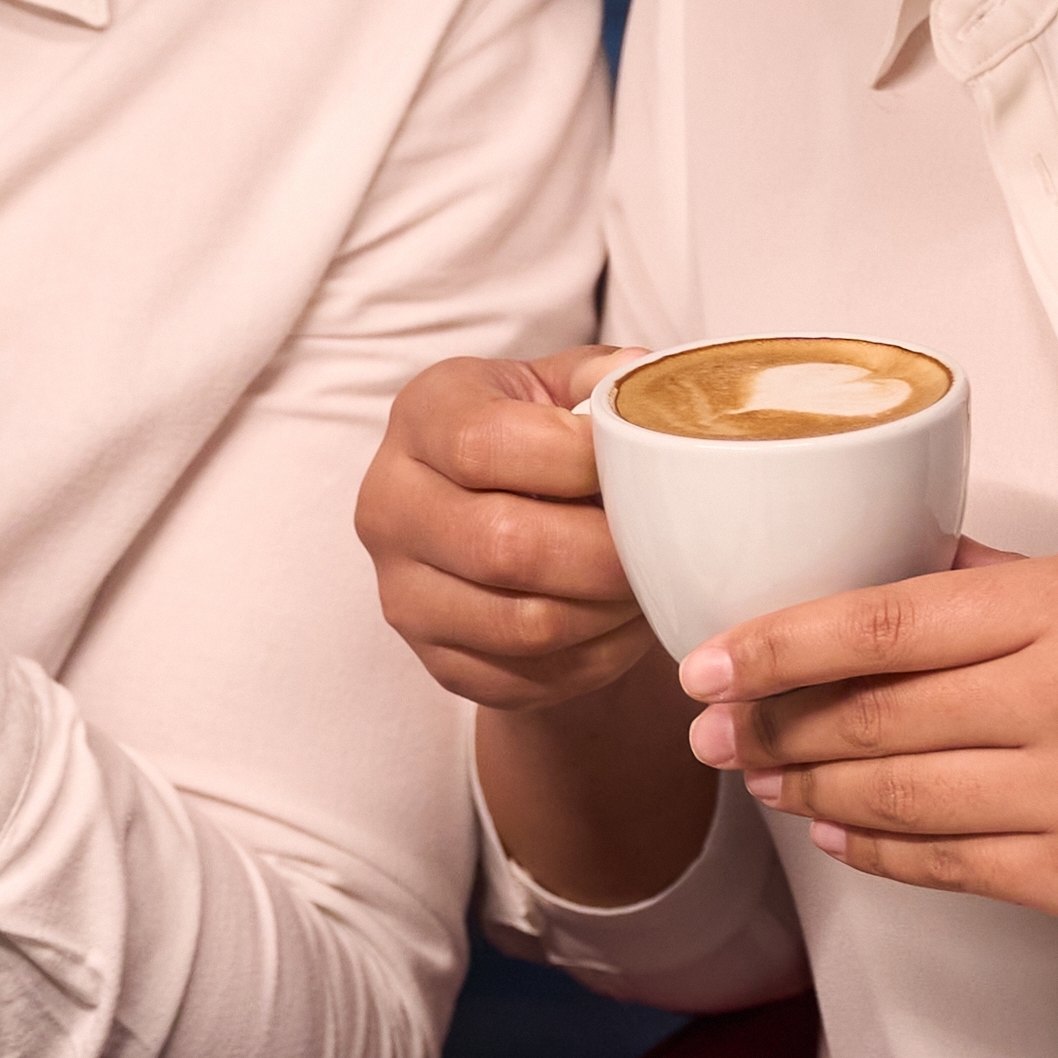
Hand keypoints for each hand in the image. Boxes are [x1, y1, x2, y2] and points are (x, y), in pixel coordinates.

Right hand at [353, 349, 665, 716]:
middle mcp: (388, 507)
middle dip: (606, 552)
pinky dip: (595, 658)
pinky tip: (624, 623)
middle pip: (503, 546)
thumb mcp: (561, 384)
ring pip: (521, 625)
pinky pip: (527, 679)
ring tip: (652, 583)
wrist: (494, 511)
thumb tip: (647, 382)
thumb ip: (603, 378)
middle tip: (668, 544)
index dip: (577, 460)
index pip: (483, 445)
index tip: (640, 464)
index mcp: (420, 419)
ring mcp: (403, 594)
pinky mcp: (436, 661)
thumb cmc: (540, 436)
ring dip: (607, 612)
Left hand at [692, 553, 1057, 951]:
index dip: (777, 645)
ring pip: (893, 799)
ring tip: (759, 778)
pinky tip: (836, 836)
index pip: (886, 621)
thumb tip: (884, 573)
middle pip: (873, 718)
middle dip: (770, 727)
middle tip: (709, 729)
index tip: (707, 658)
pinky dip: (874, 852)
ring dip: (808, 793)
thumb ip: (1004, 590)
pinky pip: (942, 866)